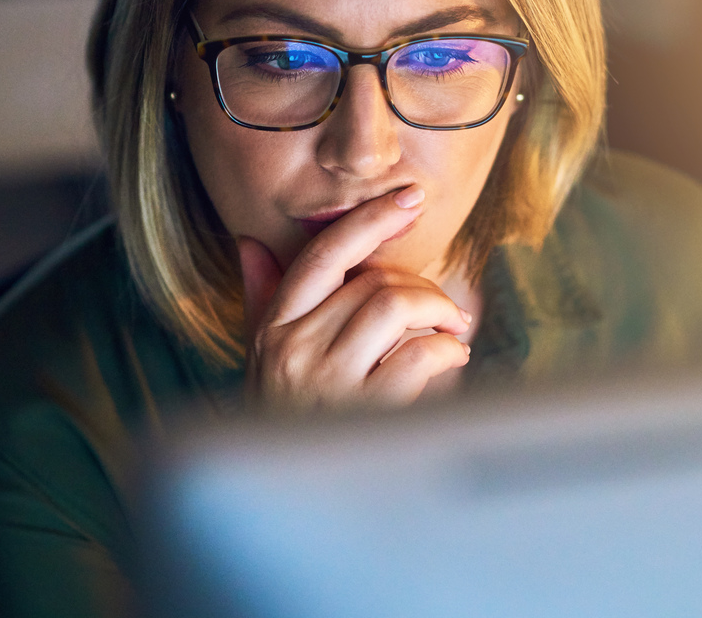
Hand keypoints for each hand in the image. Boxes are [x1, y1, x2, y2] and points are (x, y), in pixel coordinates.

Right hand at [237, 187, 471, 409]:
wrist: (282, 502)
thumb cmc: (279, 423)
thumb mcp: (258, 359)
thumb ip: (261, 299)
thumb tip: (249, 243)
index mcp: (272, 328)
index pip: (323, 254)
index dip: (370, 219)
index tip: (409, 199)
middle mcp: (294, 349)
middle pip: (372, 281)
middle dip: (420, 286)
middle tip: (443, 309)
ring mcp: (328, 382)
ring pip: (395, 307)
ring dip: (439, 312)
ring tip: (452, 331)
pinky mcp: (364, 415)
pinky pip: (418, 356)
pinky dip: (448, 351)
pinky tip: (452, 360)